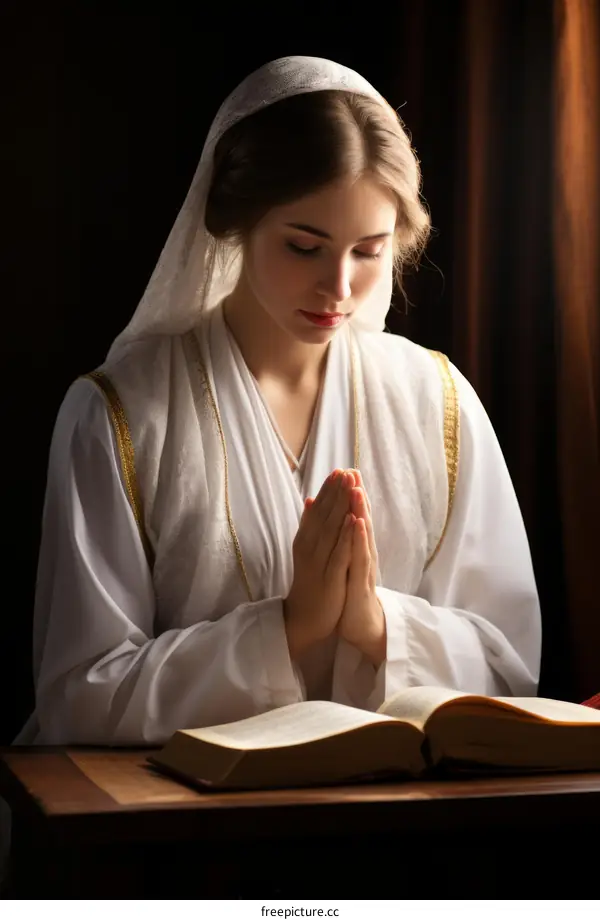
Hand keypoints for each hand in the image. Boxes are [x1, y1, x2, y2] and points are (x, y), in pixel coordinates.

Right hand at [284, 470, 354, 658]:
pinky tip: (355, 520)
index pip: (318, 510)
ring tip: (351, 486)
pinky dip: (347, 536)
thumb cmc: (310, 581)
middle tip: (345, 470)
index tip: (338, 469)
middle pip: (325, 515)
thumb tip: (310, 499)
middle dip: (336, 492)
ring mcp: (320, 562)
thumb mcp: (308, 551)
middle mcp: (310, 547)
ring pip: (332, 530)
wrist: (305, 617)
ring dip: (341, 507)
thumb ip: (309, 526)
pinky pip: (340, 553)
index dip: (328, 490)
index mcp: (306, 540)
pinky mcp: (331, 577)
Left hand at [338, 470, 386, 667]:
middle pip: (361, 520)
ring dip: (360, 512)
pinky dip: (359, 540)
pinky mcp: (362, 583)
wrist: (361, 624)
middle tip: (353, 471)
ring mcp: (365, 567)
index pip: (353, 516)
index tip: (344, 470)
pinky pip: (360, 559)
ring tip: (357, 490)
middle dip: (357, 496)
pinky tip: (357, 524)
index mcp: (356, 548)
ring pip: (363, 536)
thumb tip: (334, 518)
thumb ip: (341, 539)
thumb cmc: (351, 591)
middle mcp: (363, 554)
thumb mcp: (343, 562)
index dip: (349, 495)